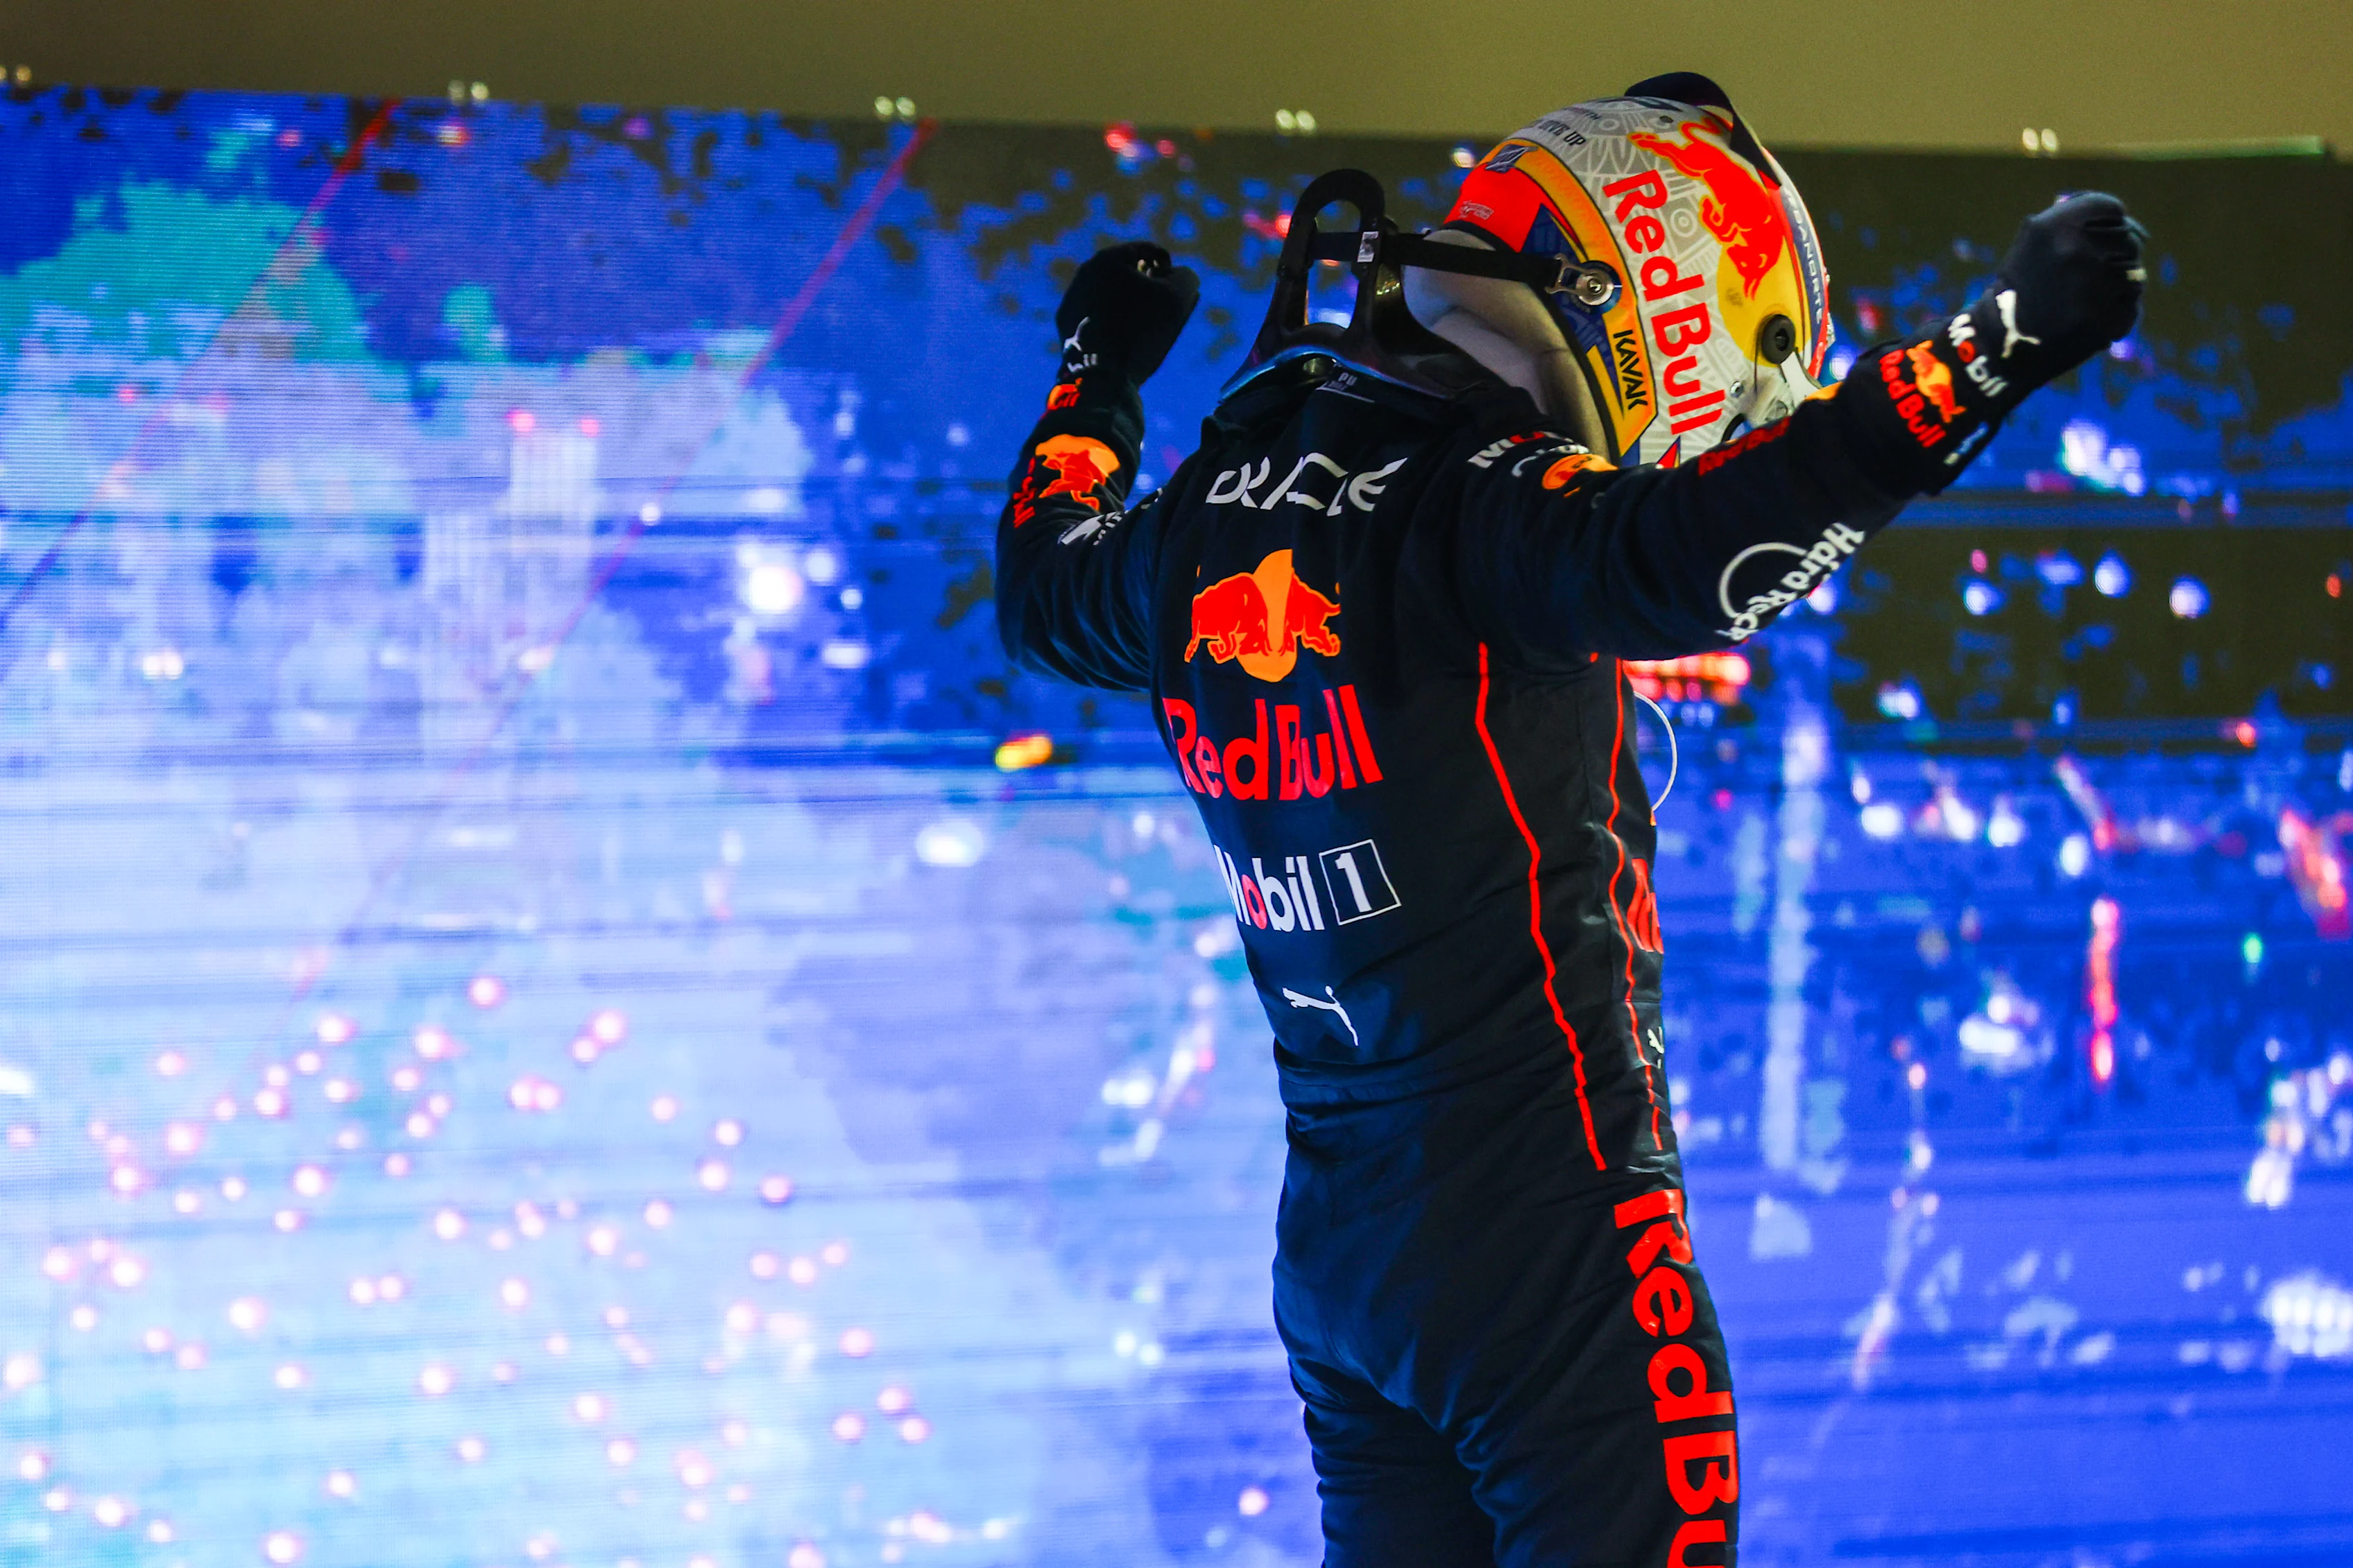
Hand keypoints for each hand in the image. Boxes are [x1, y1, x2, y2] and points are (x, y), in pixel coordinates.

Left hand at [1054, 241, 1199, 386]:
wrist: (1100, 374)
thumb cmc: (1141, 331)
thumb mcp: (1177, 298)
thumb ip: (1185, 277)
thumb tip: (1179, 275)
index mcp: (1110, 258)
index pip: (1149, 251)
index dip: (1169, 268)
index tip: (1176, 289)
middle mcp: (1085, 271)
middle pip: (1126, 271)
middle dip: (1147, 285)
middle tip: (1161, 307)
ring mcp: (1072, 296)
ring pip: (1108, 292)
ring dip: (1126, 302)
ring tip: (1141, 325)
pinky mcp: (1065, 321)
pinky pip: (1094, 313)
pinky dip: (1109, 320)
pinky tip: (1120, 337)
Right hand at [1976, 192, 2147, 393]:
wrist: (2000, 339)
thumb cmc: (2024, 283)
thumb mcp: (2037, 238)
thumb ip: (2078, 222)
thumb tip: (2136, 228)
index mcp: (2057, 225)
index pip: (2111, 209)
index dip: (2108, 224)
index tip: (2095, 239)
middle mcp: (2077, 252)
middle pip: (2129, 241)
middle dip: (2113, 256)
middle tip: (2085, 277)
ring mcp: (2094, 288)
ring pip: (2134, 275)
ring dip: (2117, 285)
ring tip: (2083, 299)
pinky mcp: (2105, 321)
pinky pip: (2128, 308)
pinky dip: (2114, 314)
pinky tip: (2087, 319)